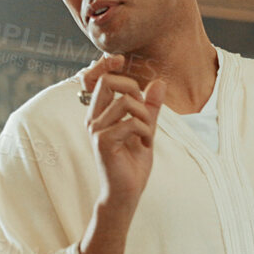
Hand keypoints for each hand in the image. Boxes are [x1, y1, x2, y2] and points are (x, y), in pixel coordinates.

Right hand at [82, 54, 162, 215]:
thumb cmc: (132, 164)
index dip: (110, 65)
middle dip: (133, 87)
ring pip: (125, 102)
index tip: (122, 60)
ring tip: (147, 132)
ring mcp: (96, 130)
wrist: (126, 193)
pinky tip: (145, 144)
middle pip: (108, 81)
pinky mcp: (103, 142)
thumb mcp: (146, 129)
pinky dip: (145, 130)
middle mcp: (94, 120)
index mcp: (100, 114)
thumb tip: (159, 82)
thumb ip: (151, 107)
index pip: (102, 79)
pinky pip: (130, 122)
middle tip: (145, 109)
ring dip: (144, 115)